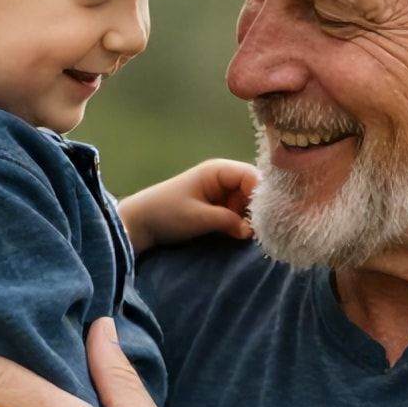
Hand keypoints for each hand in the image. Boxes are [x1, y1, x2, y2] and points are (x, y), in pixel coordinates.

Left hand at [118, 158, 256, 252]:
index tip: (268, 217)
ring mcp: (220, 193)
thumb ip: (228, 221)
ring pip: (247, 203)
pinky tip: (243, 235)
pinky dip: (241, 223)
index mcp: (218, 170)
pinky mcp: (217, 207)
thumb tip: (251, 231)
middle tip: (262, 230)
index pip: (252, 176)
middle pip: (253, 190)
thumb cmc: (166, 213)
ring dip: (250, 218)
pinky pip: (237, 212)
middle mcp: (223, 178)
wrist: (140, 223)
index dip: (263, 194)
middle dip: (258, 208)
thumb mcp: (198, 217)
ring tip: (254, 235)